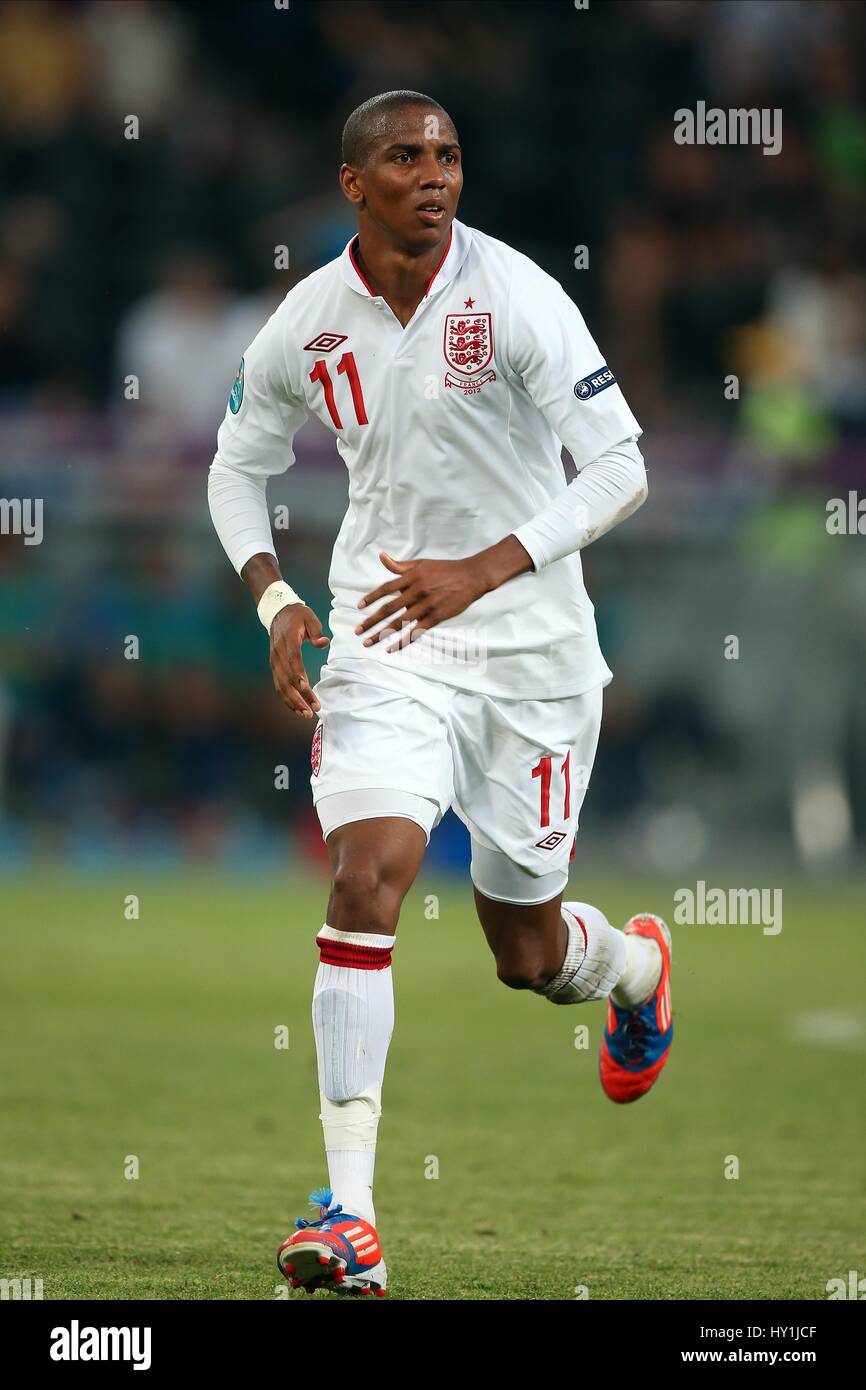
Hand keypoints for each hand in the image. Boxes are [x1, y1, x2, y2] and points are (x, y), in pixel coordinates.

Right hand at [269, 603, 329, 716]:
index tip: (306, 687)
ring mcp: (274, 661)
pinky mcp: (274, 667)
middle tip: (313, 709)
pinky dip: (286, 699)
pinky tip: (297, 708)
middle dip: (299, 696)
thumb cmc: (298, 616)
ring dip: (293, 702)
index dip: (298, 674)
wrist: (278, 612)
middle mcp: (278, 654)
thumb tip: (324, 643)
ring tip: (306, 714)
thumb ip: (316, 631)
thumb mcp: (309, 618)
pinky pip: (278, 686)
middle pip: (287, 678)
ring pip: (281, 686)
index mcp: (288, 641)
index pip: (292, 660)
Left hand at [354, 551, 488, 650]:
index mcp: (411, 578)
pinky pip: (416, 632)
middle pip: (389, 610)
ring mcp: (426, 606)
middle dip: (371, 621)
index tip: (359, 607)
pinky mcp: (436, 617)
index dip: (371, 598)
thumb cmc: (445, 569)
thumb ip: (400, 565)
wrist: (471, 576)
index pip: (386, 589)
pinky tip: (391, 648)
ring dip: (382, 634)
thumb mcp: (422, 563)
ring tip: (368, 642)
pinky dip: (403, 641)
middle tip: (358, 631)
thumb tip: (381, 556)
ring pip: (399, 623)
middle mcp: (416, 592)